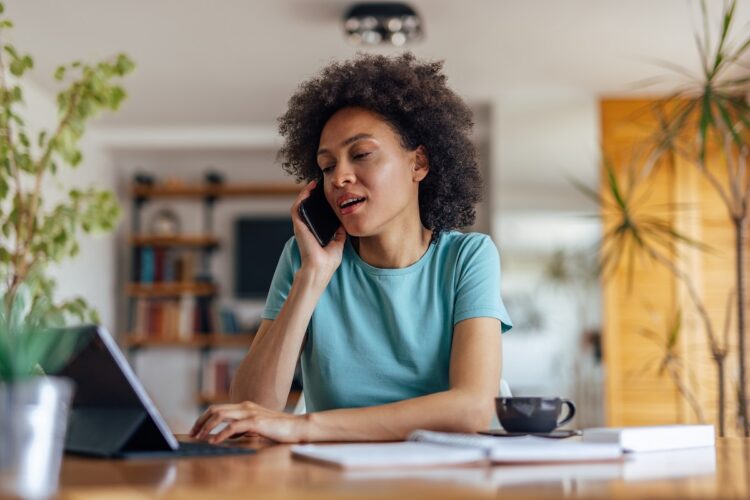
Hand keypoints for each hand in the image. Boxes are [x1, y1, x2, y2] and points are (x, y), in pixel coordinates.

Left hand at [190, 400, 308, 443]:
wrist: (297, 426)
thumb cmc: (278, 428)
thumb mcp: (255, 427)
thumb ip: (241, 428)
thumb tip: (224, 435)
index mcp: (245, 406)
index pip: (218, 408)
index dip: (203, 418)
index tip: (195, 429)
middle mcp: (245, 406)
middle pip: (215, 409)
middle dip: (200, 421)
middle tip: (192, 434)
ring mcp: (250, 412)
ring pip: (221, 415)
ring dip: (207, 427)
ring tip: (200, 437)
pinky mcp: (256, 422)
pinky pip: (233, 427)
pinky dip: (221, 434)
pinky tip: (215, 441)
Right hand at [291, 180, 345, 280]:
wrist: (320, 268)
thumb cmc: (328, 261)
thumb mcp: (338, 243)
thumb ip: (339, 232)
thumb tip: (343, 222)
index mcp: (315, 232)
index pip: (316, 214)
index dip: (320, 203)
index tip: (327, 194)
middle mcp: (306, 228)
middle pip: (308, 208)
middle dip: (312, 195)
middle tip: (320, 185)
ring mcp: (301, 226)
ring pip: (300, 205)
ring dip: (306, 193)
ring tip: (314, 184)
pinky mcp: (298, 226)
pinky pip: (297, 207)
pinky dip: (301, 197)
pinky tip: (309, 189)